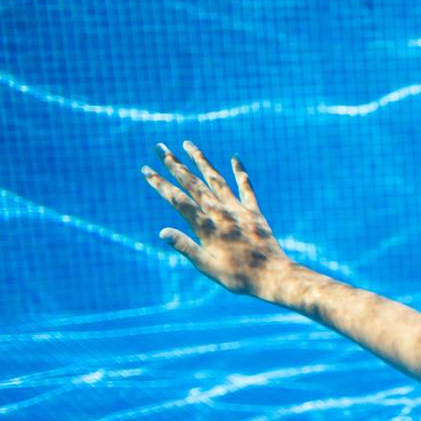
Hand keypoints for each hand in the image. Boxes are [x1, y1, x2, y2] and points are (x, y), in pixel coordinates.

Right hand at [142, 141, 292, 298]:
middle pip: (193, 184)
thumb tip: (162, 232)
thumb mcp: (207, 267)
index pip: (178, 200)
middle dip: (174, 165)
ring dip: (201, 161)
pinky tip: (235, 158)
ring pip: (216, 180)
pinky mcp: (255, 213)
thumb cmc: (238, 277)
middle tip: (160, 147)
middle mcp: (221, 213)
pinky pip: (246, 188)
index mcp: (207, 227)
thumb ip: (186, 247)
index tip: (146, 169)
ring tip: (188, 144)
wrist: (274, 276)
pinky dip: (240, 172)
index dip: (160, 184)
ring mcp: (239, 211)